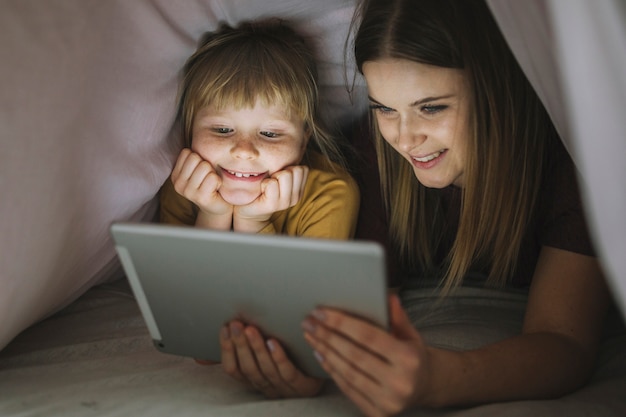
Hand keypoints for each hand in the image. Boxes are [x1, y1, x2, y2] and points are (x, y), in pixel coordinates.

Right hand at [171, 149, 232, 225]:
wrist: (218, 206)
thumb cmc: (210, 184)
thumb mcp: (199, 169)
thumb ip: (194, 158)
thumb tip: (199, 132)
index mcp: (175, 175)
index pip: (187, 152)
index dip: (199, 158)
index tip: (201, 171)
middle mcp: (178, 184)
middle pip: (195, 157)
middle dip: (206, 165)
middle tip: (207, 178)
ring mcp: (188, 192)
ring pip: (205, 166)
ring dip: (213, 174)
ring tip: (211, 184)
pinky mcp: (200, 198)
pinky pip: (213, 177)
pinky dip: (218, 181)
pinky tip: (215, 189)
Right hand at [220, 320, 323, 397]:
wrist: (327, 368)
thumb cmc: (289, 361)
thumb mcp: (260, 358)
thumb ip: (234, 355)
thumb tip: (199, 359)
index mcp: (254, 380)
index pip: (234, 369)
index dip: (227, 349)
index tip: (224, 327)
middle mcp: (267, 387)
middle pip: (249, 368)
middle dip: (240, 345)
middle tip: (236, 324)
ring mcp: (285, 388)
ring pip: (266, 369)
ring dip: (256, 348)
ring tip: (251, 329)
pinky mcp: (304, 386)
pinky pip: (288, 372)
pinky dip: (279, 357)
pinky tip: (274, 342)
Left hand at [233, 165, 308, 231]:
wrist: (250, 209)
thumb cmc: (264, 189)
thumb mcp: (279, 178)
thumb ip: (288, 168)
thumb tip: (292, 148)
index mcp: (299, 190)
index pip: (303, 169)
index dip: (289, 168)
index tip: (280, 177)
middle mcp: (296, 197)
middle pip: (295, 170)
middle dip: (281, 171)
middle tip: (272, 181)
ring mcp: (285, 203)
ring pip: (284, 175)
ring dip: (272, 177)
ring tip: (267, 186)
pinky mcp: (273, 205)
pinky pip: (271, 184)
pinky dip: (264, 183)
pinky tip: (261, 190)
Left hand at [302, 295, 431, 416]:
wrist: (424, 388)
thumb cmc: (413, 357)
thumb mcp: (411, 335)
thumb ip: (398, 317)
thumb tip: (388, 296)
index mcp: (408, 359)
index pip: (368, 336)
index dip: (342, 323)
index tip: (321, 312)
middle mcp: (399, 382)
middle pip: (353, 355)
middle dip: (327, 336)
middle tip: (309, 322)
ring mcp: (387, 401)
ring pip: (347, 372)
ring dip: (325, 352)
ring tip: (311, 336)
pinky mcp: (376, 414)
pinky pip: (347, 389)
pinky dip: (331, 370)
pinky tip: (320, 354)